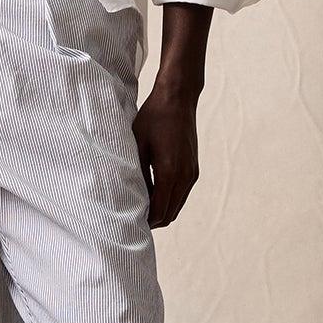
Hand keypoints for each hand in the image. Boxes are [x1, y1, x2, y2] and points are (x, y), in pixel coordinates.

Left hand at [133, 85, 198, 227]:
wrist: (178, 99)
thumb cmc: (153, 118)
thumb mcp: (137, 145)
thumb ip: (136, 174)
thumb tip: (131, 198)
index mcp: (170, 171)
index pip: (159, 211)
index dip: (144, 222)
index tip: (128, 223)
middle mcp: (185, 176)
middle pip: (169, 214)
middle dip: (152, 221)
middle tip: (132, 220)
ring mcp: (192, 173)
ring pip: (177, 207)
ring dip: (161, 212)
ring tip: (140, 210)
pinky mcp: (194, 169)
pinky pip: (181, 195)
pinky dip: (169, 202)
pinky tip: (152, 196)